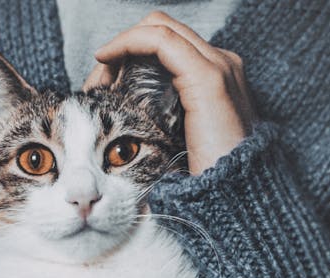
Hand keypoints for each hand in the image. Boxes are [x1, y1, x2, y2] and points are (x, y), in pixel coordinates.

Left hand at [84, 11, 255, 174]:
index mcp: (216, 79)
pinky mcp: (207, 77)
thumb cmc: (206, 182)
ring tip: (97, 78)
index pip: (168, 47)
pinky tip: (106, 61)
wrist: (233, 198)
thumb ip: (163, 126)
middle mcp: (221, 64)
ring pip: (158, 28)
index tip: (103, 87)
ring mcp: (217, 67)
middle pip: (162, 31)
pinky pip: (159, 41)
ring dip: (120, 46)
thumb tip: (126, 134)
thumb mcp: (180, 148)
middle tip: (96, 81)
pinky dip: (127, 44)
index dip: (132, 55)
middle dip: (124, 48)